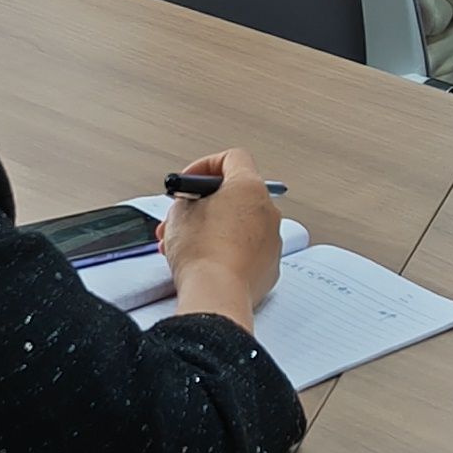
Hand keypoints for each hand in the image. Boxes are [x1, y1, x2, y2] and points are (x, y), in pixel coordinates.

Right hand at [157, 150, 284, 334]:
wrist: (216, 294)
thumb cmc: (202, 254)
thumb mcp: (179, 213)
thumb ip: (187, 199)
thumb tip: (191, 205)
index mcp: (249, 188)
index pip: (233, 159)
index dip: (206, 166)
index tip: (190, 181)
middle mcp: (267, 211)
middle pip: (235, 196)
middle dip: (205, 205)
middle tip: (185, 216)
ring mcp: (272, 240)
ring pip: (240, 225)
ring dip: (214, 230)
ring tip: (187, 245)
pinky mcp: (270, 267)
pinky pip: (248, 251)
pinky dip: (229, 253)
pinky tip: (207, 262)